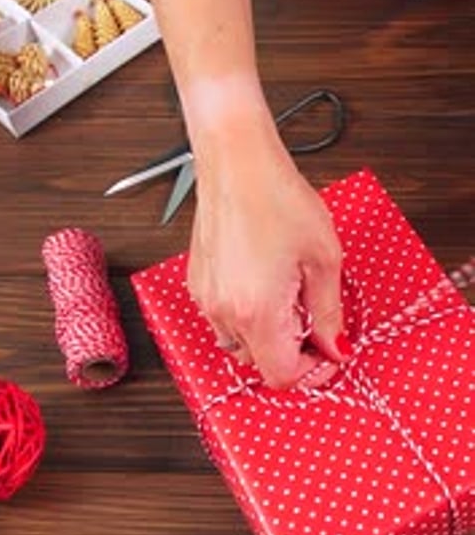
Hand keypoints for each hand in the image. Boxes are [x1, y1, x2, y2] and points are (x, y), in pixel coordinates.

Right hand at [187, 110, 349, 388]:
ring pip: (239, 345)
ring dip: (266, 337)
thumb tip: (335, 347)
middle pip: (259, 364)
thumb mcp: (324, 258)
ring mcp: (206, 299)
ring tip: (288, 299)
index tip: (327, 354)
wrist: (236, 160)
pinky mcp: (198, 284)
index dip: (310, 373)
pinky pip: (223, 320)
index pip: (281, 375)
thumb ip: (329, 313)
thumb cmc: (277, 197)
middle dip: (290, 352)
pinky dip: (246, 317)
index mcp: (257, 311)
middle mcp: (225, 312)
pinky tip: (264, 285)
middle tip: (313, 322)